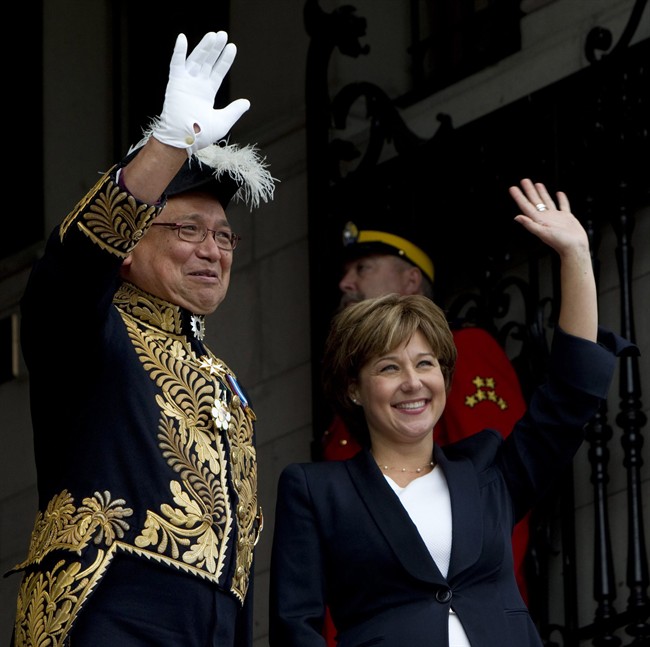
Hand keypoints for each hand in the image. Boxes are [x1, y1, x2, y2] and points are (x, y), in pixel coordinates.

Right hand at [152, 32, 250, 155]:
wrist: (184, 140)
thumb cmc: (201, 134)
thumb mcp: (223, 121)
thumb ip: (234, 110)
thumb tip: (247, 102)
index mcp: (207, 94)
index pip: (217, 72)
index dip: (224, 60)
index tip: (232, 47)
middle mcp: (196, 86)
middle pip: (207, 62)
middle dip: (215, 49)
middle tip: (223, 35)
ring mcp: (186, 83)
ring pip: (196, 60)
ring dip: (203, 47)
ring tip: (213, 35)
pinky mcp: (175, 83)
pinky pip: (176, 64)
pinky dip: (178, 52)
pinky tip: (182, 38)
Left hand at [508, 178, 589, 258]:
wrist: (575, 248)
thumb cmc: (560, 243)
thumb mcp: (542, 232)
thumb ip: (530, 224)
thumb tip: (517, 217)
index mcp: (539, 220)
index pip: (526, 206)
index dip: (519, 197)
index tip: (513, 188)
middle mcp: (546, 217)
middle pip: (535, 201)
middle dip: (529, 190)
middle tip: (524, 180)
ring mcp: (556, 217)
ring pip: (547, 201)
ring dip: (542, 193)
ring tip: (537, 184)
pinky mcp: (567, 217)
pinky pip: (563, 205)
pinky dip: (561, 199)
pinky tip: (559, 193)